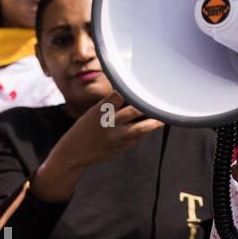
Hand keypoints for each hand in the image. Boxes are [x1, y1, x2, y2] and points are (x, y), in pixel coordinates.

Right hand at [32, 92, 161, 202]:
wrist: (73, 153)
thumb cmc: (84, 129)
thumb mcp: (92, 114)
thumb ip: (110, 105)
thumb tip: (129, 93)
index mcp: (99, 112)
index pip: (117, 96)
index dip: (130, 90)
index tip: (143, 84)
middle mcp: (107, 124)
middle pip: (132, 112)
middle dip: (147, 106)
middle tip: (159, 101)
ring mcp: (115, 138)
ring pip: (139, 129)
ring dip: (153, 123)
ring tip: (164, 118)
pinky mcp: (119, 148)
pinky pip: (136, 139)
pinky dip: (145, 132)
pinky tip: (151, 127)